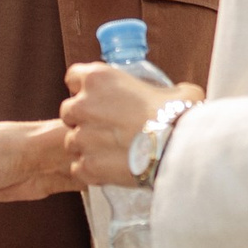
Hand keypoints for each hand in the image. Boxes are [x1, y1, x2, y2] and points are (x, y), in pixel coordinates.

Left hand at [61, 63, 200, 188]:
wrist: (179, 149)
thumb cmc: (178, 115)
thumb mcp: (175, 91)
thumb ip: (160, 92)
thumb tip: (169, 99)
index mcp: (99, 79)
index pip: (74, 77)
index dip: (84, 88)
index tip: (96, 96)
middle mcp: (83, 105)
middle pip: (68, 111)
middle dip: (83, 119)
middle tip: (108, 127)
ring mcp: (82, 137)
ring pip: (72, 142)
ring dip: (88, 146)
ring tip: (114, 152)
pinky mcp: (86, 165)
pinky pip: (79, 167)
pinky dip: (92, 169)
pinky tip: (112, 168)